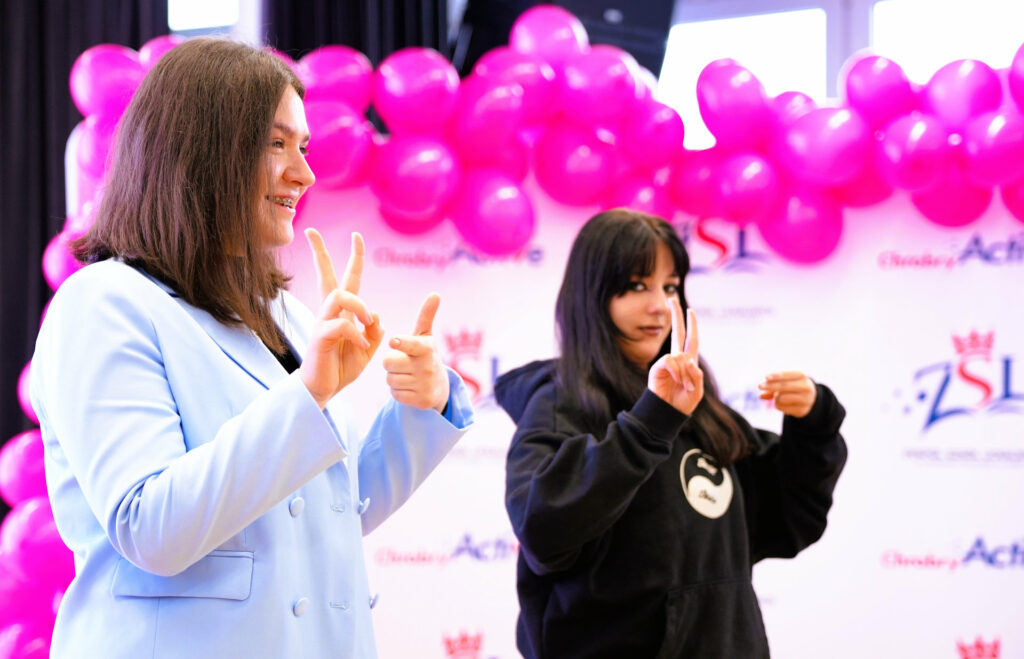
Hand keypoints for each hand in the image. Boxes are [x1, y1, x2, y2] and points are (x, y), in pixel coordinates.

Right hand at [299, 228, 384, 408]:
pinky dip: (356, 334)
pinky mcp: (319, 338)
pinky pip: (340, 325)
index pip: (348, 279)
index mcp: (342, 313)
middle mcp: (330, 314)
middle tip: (311, 231)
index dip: (354, 258)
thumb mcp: (366, 349)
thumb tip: (375, 316)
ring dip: (359, 305)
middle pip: (326, 277)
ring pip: (338, 295)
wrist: (322, 390)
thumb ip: (373, 331)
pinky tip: (361, 347)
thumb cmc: (340, 368)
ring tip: (367, 322)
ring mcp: (322, 324)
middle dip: (319, 252)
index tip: (356, 236)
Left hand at [382, 293, 449, 412]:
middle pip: (389, 362)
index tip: (394, 341)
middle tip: (401, 361)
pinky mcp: (421, 401)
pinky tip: (408, 386)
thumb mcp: (426, 336)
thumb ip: (426, 315)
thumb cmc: (425, 355)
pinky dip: (398, 391)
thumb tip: (435, 293)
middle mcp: (427, 367)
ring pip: (390, 379)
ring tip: (406, 374)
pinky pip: (395, 394)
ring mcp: (425, 385)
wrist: (440, 386)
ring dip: (393, 377)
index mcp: (427, 349)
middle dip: (390, 362)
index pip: (410, 344)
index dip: (400, 342)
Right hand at [648, 298, 703, 414]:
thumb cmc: (683, 403)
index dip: (692, 325)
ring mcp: (667, 363)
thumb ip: (696, 375)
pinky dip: (676, 371)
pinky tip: (675, 381)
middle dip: (676, 315)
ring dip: (685, 373)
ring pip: (680, 356)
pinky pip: (671, 361)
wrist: (668, 413)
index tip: (690, 310)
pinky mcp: (658, 368)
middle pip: (677, 332)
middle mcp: (677, 359)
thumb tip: (687, 360)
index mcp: (689, 362)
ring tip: (684, 387)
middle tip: (671, 298)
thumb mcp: (697, 391)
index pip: (691, 339)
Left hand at [758, 371, 816, 417]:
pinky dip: (778, 405)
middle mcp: (805, 387)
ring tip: (777, 396)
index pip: (787, 375)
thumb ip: (773, 385)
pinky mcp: (801, 410)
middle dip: (770, 386)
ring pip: (781, 398)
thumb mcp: (786, 382)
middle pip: (783, 386)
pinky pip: (782, 408)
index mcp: (801, 376)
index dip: (776, 376)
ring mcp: (805, 399)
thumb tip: (761, 396)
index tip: (766, 377)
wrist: (810, 398)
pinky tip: (783, 403)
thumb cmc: (793, 386)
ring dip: (775, 398)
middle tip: (759, 386)